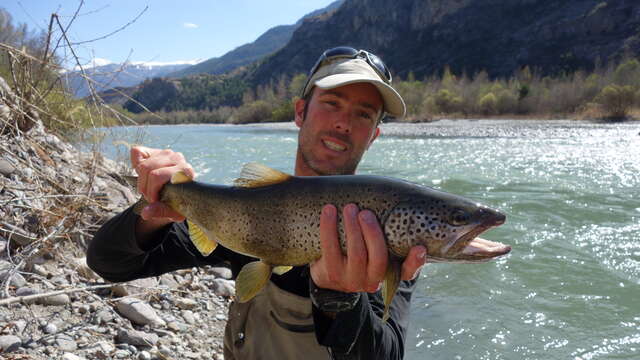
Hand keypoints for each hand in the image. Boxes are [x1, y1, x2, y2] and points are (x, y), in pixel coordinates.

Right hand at [130, 146, 194, 221]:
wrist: (179, 193)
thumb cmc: (178, 202)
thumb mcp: (172, 211)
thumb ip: (160, 212)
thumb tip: (146, 212)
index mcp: (185, 171)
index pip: (157, 176)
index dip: (150, 191)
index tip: (153, 200)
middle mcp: (178, 159)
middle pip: (148, 170)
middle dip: (145, 187)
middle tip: (150, 196)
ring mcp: (167, 153)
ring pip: (142, 164)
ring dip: (141, 180)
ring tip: (148, 188)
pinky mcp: (156, 151)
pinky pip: (137, 152)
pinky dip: (135, 164)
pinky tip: (144, 175)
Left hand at [310, 204, 426, 293]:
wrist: (327, 272)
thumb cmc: (358, 249)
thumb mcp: (373, 248)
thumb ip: (386, 230)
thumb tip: (392, 193)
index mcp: (389, 273)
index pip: (407, 272)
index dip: (415, 262)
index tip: (420, 248)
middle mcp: (372, 280)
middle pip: (378, 257)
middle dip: (373, 233)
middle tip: (365, 212)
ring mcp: (351, 280)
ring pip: (356, 254)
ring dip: (352, 227)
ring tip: (349, 208)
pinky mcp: (331, 274)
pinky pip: (330, 249)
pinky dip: (329, 227)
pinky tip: (329, 210)